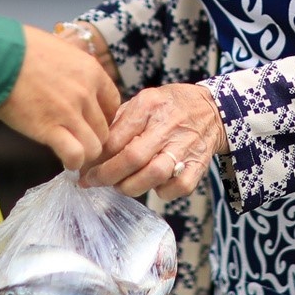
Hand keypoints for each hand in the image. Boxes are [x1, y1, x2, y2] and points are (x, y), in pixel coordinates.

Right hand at [0, 26, 121, 170]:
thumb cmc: (23, 48)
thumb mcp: (61, 50)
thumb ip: (75, 70)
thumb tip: (75, 81)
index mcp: (91, 71)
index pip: (113, 104)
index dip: (104, 117)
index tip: (92, 122)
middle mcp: (86, 93)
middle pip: (104, 128)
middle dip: (94, 137)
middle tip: (80, 140)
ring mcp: (69, 113)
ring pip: (95, 146)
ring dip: (86, 153)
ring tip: (74, 153)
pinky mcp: (49, 129)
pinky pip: (75, 155)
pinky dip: (73, 161)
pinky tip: (67, 161)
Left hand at [83, 84, 228, 200]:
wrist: (211, 109)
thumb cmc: (168, 107)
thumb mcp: (142, 102)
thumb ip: (118, 122)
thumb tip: (91, 150)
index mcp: (149, 105)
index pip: (115, 136)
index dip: (96, 158)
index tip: (83, 168)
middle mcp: (167, 125)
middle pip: (132, 158)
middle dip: (107, 176)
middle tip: (92, 182)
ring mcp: (185, 146)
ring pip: (153, 175)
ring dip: (130, 187)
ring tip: (120, 185)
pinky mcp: (199, 165)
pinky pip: (176, 188)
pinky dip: (160, 192)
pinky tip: (152, 185)